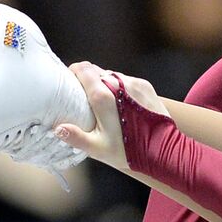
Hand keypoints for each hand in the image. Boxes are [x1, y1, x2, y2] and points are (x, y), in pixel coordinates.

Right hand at [55, 62, 169, 170]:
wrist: (164, 151)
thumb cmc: (129, 152)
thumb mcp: (98, 149)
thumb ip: (76, 137)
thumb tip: (58, 128)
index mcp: (103, 96)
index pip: (83, 69)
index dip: (74, 72)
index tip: (70, 81)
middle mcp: (119, 84)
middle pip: (96, 71)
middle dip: (87, 80)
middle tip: (83, 97)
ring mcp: (134, 84)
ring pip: (111, 75)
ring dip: (104, 84)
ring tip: (102, 103)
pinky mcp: (146, 86)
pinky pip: (126, 80)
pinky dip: (120, 88)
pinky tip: (120, 104)